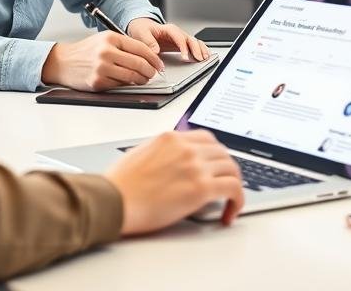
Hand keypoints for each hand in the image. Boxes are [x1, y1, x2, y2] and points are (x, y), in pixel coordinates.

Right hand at [41, 32, 164, 90]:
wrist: (63, 62)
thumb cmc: (86, 51)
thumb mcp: (104, 40)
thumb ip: (124, 46)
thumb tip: (148, 57)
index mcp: (110, 38)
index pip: (141, 48)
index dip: (154, 58)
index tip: (159, 64)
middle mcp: (106, 52)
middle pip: (139, 63)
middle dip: (150, 71)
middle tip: (153, 73)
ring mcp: (101, 68)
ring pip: (132, 77)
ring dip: (142, 80)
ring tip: (143, 79)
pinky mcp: (97, 82)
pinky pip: (120, 85)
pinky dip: (127, 85)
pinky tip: (127, 82)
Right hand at [106, 130, 243, 232]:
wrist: (113, 201)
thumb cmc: (119, 185)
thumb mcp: (141, 155)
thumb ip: (163, 154)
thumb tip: (174, 166)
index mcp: (170, 138)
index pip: (206, 139)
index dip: (215, 154)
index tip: (216, 166)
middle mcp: (186, 148)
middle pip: (222, 152)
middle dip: (226, 170)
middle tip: (225, 185)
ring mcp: (195, 166)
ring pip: (232, 168)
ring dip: (234, 185)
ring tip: (230, 201)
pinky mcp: (200, 188)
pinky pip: (233, 188)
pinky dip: (237, 200)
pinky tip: (230, 212)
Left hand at [126, 19, 209, 61]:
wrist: (142, 26)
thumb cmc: (142, 29)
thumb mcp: (142, 34)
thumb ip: (149, 42)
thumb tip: (155, 51)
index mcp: (168, 29)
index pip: (179, 37)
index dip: (184, 47)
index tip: (185, 57)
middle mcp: (176, 33)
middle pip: (190, 39)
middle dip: (196, 49)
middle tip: (199, 59)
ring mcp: (180, 38)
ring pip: (194, 42)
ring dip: (200, 49)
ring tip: (204, 58)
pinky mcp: (181, 43)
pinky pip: (194, 45)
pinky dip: (200, 50)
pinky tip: (204, 56)